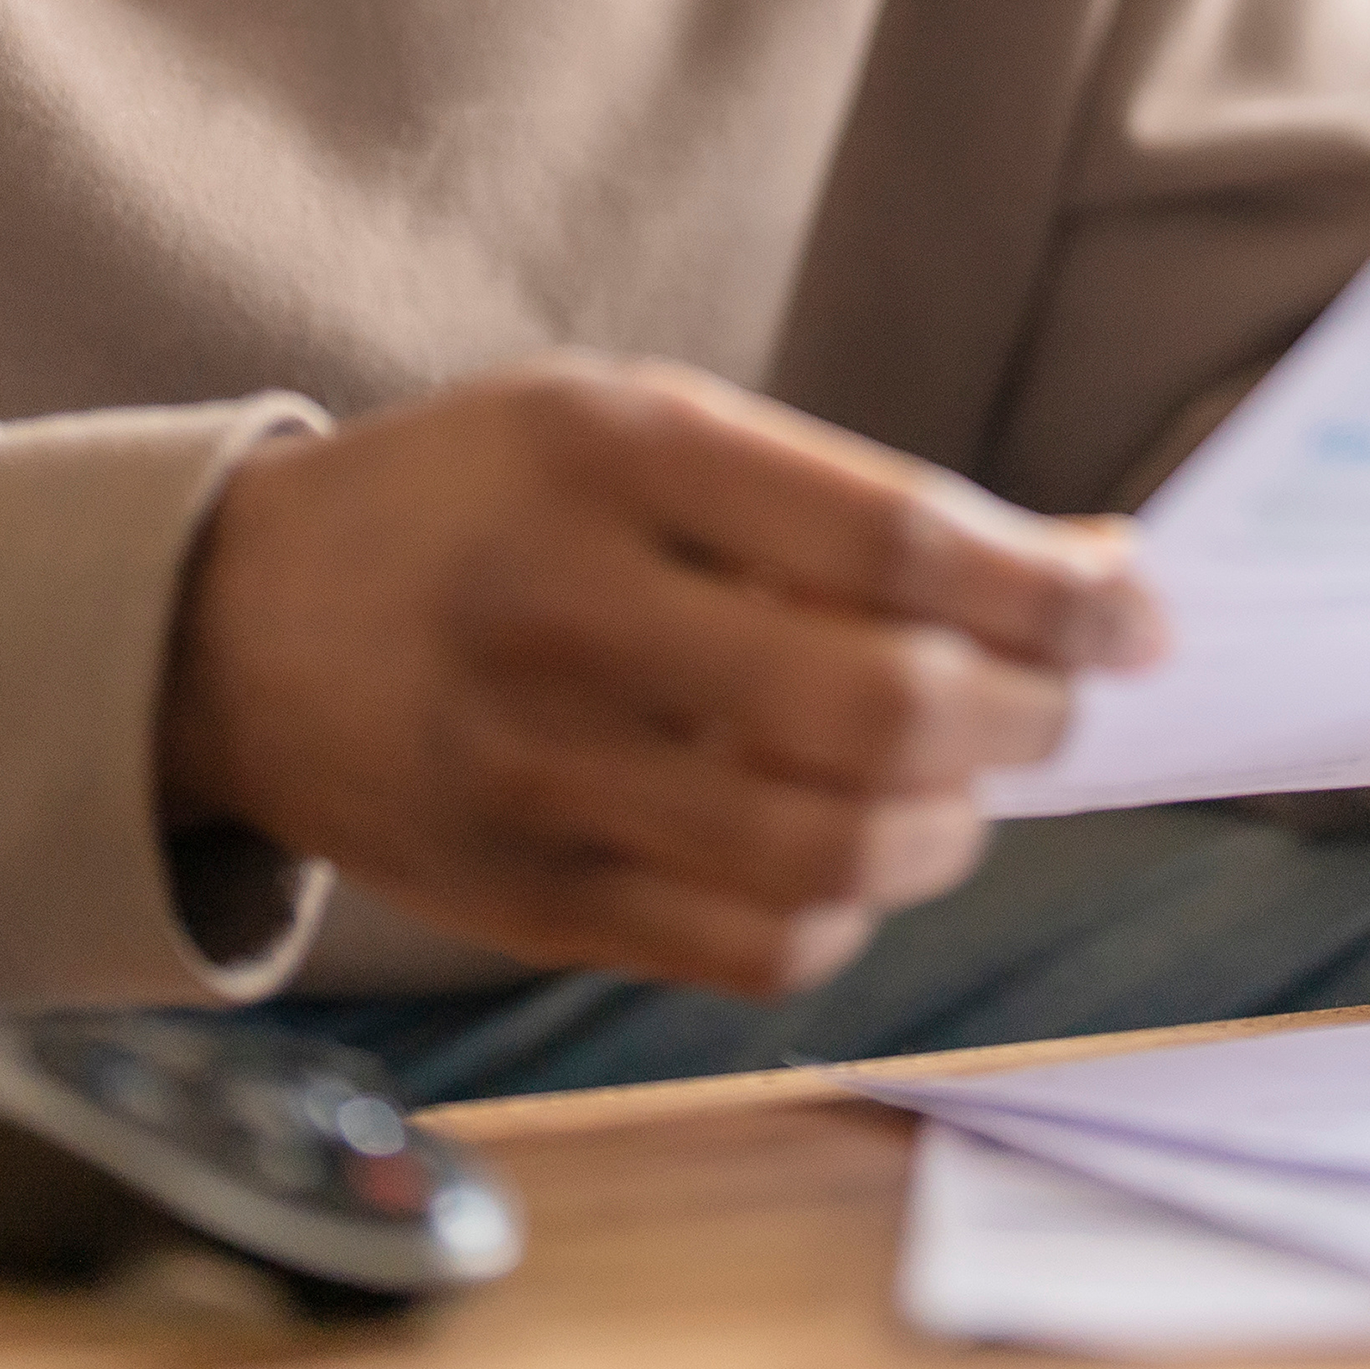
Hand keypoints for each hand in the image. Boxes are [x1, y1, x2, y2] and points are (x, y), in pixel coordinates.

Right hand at [157, 354, 1163, 994]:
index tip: (1134, 613)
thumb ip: (849, 501)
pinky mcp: (524, 900)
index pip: (895, 540)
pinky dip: (850, 907)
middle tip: (1051, 699)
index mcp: (610, 453)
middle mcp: (570, 613)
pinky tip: (847, 850)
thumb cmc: (482, 502)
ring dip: (951, 824)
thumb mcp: (638, 425)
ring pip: (836, 849)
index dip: (1050, 593)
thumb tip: (1092, 572)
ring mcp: (538, 774)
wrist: (235, 625)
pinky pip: (756, 943)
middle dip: (1023, 715)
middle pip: (883, 710)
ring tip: (955, 778)